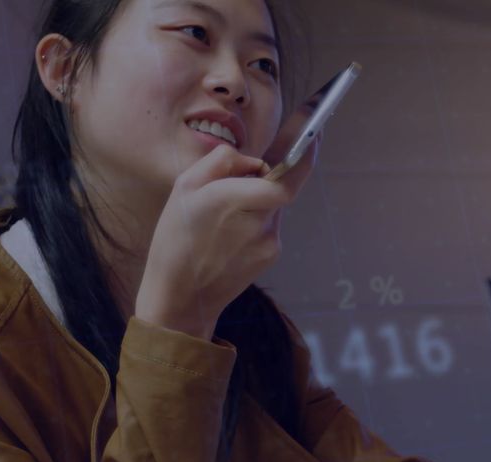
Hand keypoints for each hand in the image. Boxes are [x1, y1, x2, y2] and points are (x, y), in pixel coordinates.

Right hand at [134, 141, 318, 338]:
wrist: (181, 298)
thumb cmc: (175, 240)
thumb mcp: (183, 188)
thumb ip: (221, 161)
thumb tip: (253, 160)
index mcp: (229, 201)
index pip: (283, 179)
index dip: (305, 156)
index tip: (315, 135)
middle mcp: (255, 222)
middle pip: (279, 186)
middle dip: (265, 177)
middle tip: (241, 181)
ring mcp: (267, 241)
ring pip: (274, 205)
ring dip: (257, 200)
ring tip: (223, 218)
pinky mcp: (271, 255)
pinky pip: (270, 224)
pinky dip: (256, 219)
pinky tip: (230, 235)